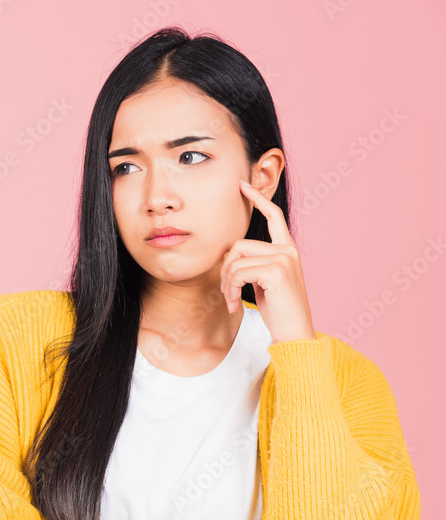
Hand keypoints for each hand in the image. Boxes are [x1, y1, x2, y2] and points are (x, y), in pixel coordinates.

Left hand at [219, 179, 316, 343]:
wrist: (294, 333)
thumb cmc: (278, 310)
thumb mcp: (263, 282)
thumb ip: (253, 263)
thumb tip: (229, 255)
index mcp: (287, 249)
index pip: (274, 216)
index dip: (258, 199)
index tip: (243, 185)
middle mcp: (288, 249)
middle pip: (238, 245)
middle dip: (225, 270)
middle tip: (226, 292)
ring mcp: (284, 258)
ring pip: (236, 259)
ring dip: (226, 283)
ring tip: (230, 300)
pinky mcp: (277, 271)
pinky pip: (239, 272)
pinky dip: (231, 289)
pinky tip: (235, 304)